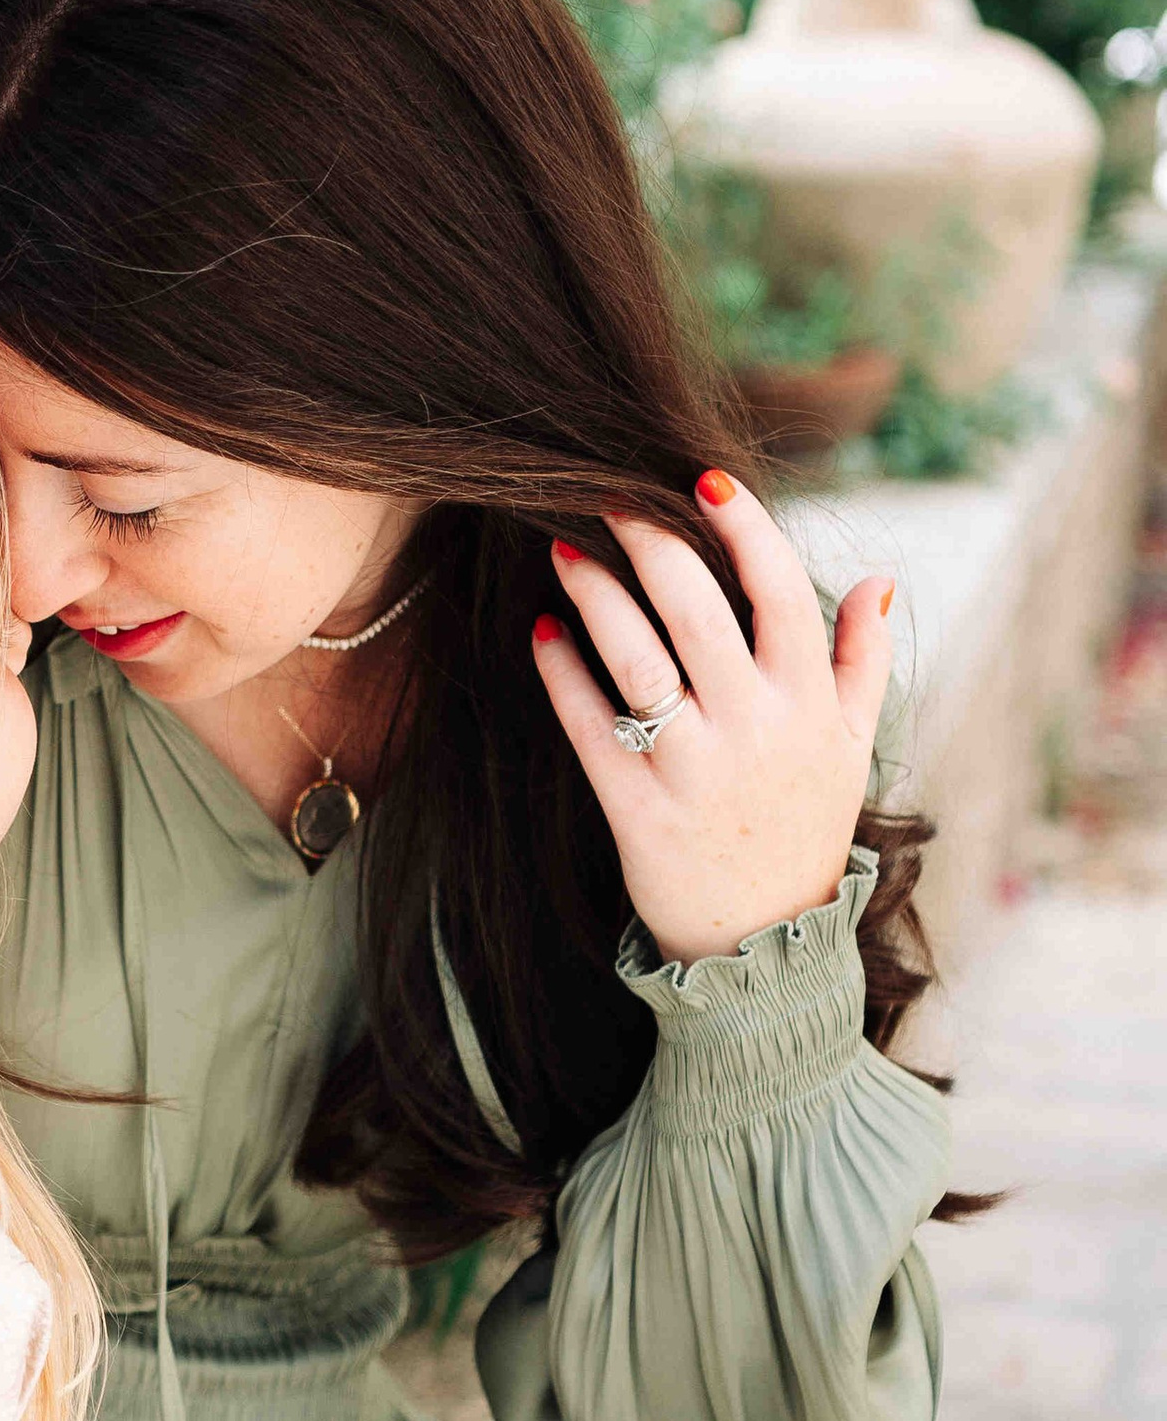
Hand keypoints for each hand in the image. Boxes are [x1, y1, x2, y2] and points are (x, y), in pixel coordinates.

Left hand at [532, 468, 893, 963]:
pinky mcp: (639, 811)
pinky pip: (591, 728)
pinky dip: (563, 676)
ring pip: (637, 661)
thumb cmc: (803, 825)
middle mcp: (755, 730)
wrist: (764, 942)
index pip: (779, 591)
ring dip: (594, 597)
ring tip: (563, 551)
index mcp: (809, 704)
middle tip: (607, 498)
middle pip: (697, 611)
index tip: (704, 479)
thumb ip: (862, 659)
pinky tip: (542, 634)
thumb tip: (876, 578)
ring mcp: (695, 771)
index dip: (744, 527)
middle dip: (648, 542)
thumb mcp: (852, 745)